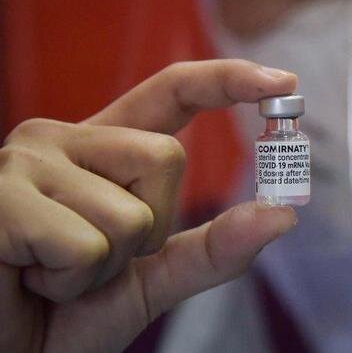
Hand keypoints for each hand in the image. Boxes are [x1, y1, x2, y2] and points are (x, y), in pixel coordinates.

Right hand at [0, 60, 297, 352]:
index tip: (283, 82)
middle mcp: (64, 140)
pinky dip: (68, 282)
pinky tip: (28, 278)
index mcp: (102, 151)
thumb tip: (282, 216)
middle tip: (90, 261)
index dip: (227, 80)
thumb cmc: (62, 314)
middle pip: (166, 157)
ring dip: (102, 268)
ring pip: (131, 212)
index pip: (173, 93)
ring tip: (50, 274)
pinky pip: (84, 245)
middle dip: (147, 229)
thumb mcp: (151, 279)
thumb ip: (214, 248)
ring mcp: (26, 161)